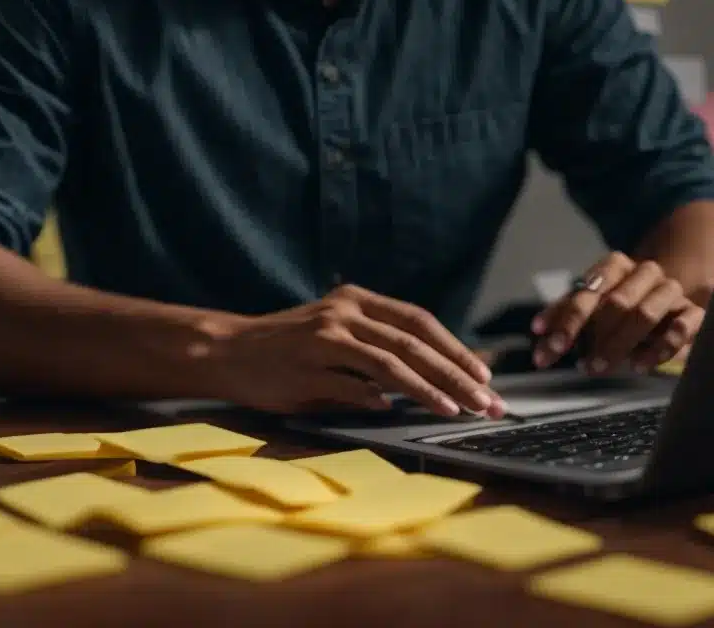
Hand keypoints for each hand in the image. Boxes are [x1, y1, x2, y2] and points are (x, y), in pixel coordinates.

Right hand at [208, 284, 500, 417]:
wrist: (227, 350)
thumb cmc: (287, 348)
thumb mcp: (335, 333)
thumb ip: (377, 346)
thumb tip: (436, 377)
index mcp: (356, 300)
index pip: (419, 321)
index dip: (456, 347)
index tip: (484, 374)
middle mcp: (344, 312)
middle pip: (414, 344)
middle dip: (456, 375)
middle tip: (486, 401)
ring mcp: (324, 338)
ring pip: (390, 363)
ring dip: (429, 390)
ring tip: (456, 411)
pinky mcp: (306, 367)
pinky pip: (351, 385)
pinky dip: (378, 399)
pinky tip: (398, 412)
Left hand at [531, 253, 703, 373]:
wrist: (669, 307)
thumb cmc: (621, 309)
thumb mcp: (591, 309)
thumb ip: (564, 317)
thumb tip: (538, 332)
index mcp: (615, 265)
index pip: (588, 290)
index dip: (567, 320)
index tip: (551, 347)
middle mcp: (644, 273)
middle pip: (617, 302)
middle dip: (594, 337)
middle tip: (579, 365)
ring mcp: (671, 291)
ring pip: (646, 314)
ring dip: (620, 345)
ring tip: (600, 368)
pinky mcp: (694, 312)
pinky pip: (681, 328)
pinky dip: (658, 349)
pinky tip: (639, 365)